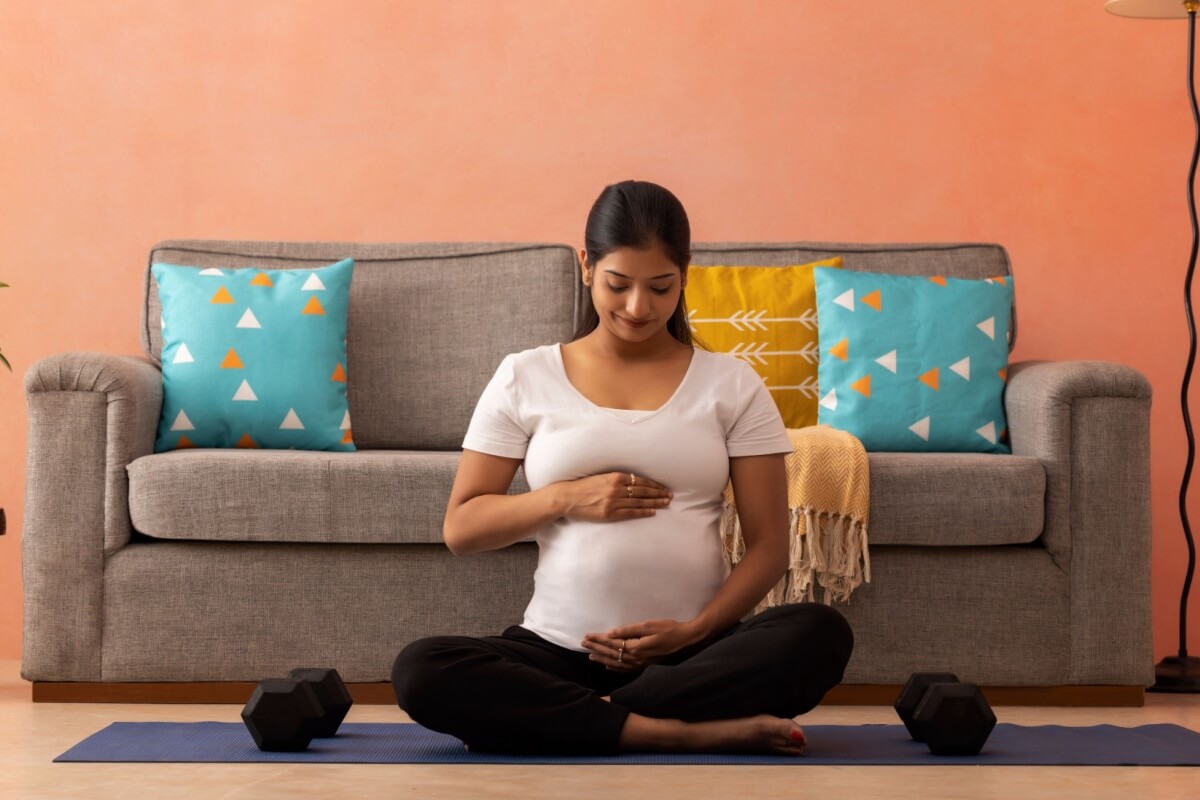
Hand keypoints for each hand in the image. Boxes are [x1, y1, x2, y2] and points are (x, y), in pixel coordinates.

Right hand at [555, 472, 671, 522]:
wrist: (567, 497)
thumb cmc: (583, 486)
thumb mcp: (601, 477)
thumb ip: (616, 479)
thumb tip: (633, 482)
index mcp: (615, 477)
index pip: (640, 480)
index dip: (654, 485)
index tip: (663, 487)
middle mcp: (616, 488)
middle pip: (643, 491)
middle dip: (658, 493)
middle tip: (669, 496)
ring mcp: (613, 501)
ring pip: (639, 502)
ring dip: (654, 502)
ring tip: (665, 503)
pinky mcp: (609, 513)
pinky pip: (630, 512)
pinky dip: (642, 511)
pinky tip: (652, 512)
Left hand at [581, 619, 701, 671]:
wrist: (688, 641)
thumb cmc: (670, 629)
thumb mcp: (650, 625)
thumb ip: (630, 630)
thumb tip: (612, 633)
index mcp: (636, 647)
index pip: (612, 644)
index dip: (598, 639)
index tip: (587, 635)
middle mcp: (637, 659)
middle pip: (612, 654)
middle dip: (596, 648)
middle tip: (583, 644)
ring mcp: (642, 665)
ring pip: (617, 663)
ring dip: (603, 658)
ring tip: (590, 655)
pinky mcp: (646, 667)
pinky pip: (626, 670)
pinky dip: (615, 668)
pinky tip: (608, 666)